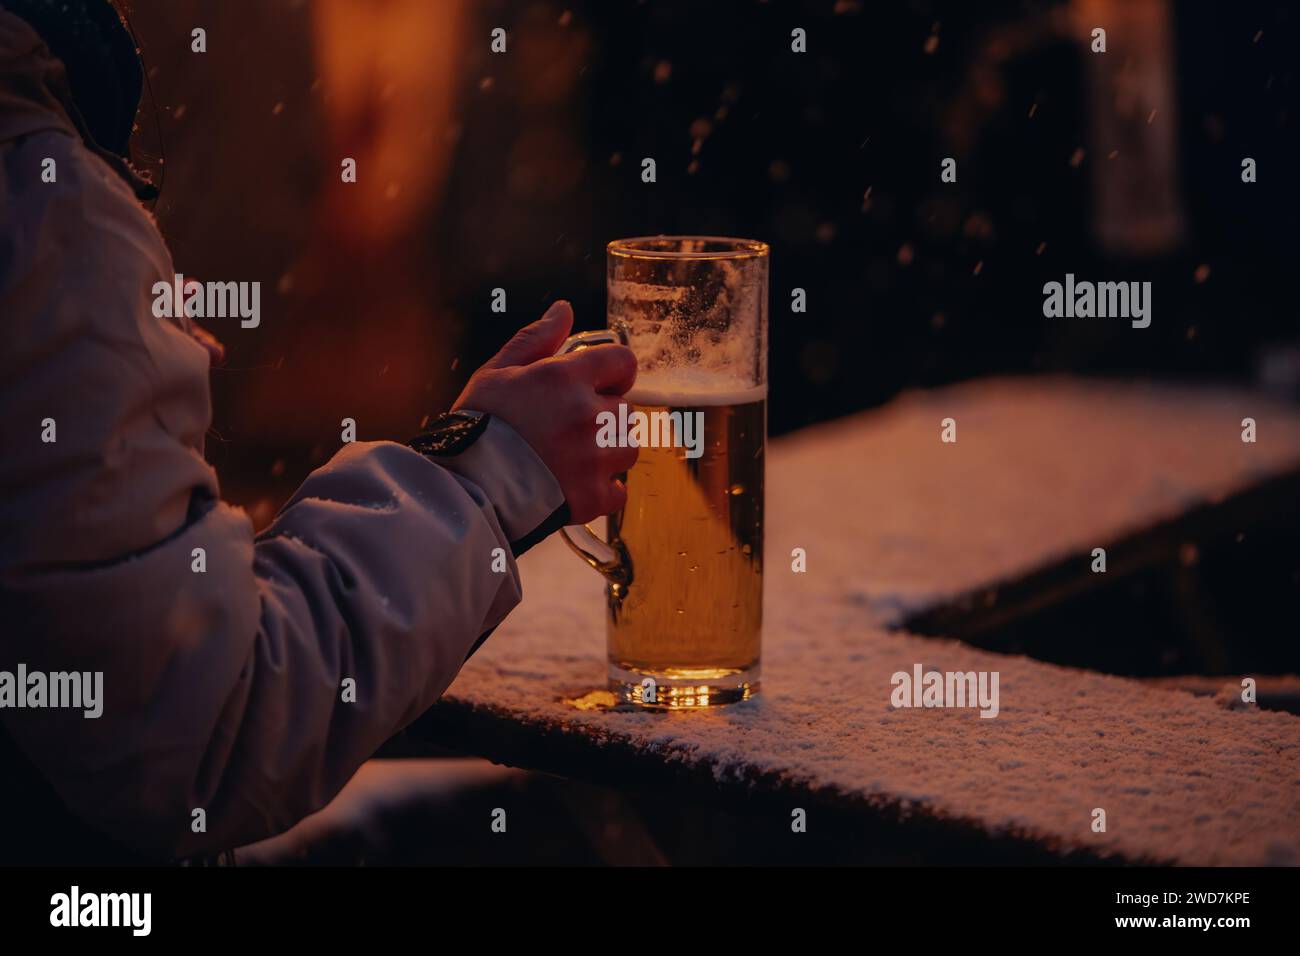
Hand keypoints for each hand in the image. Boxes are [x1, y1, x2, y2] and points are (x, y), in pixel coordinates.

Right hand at [453, 301, 637, 523]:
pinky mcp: (593, 497)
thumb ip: (535, 339)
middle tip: (570, 428)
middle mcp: (587, 416)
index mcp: (565, 379)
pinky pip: (618, 492)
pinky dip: (602, 490)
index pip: (623, 362)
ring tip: (572, 458)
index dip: (614, 373)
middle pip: (626, 410)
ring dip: (607, 452)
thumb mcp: (497, 373)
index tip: (599, 385)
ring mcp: (594, 459)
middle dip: (605, 416)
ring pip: (627, 449)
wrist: (465, 489)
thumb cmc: (477, 427)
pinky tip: (574, 485)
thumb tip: (563, 310)